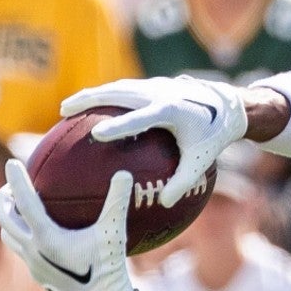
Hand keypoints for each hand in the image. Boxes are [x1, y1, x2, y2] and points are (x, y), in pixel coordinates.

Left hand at [0, 160, 135, 290]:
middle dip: (4, 198)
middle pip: (6, 219)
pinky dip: (21, 236)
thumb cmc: (108, 266)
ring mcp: (33, 265)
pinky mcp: (38, 276)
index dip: (17, 179)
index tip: (11, 162)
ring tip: (16, 207)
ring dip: (8, 219)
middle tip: (9, 185)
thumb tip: (124, 173)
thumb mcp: (114, 232)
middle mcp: (33, 250)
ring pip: (9, 237)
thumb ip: (117, 201)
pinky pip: (21, 251)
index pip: (25, 201)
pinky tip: (36, 234)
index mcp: (46, 237)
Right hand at [61, 76, 247, 206]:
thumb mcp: (201, 162)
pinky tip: (88, 109)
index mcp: (171, 110)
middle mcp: (159, 93)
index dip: (119, 126)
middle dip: (89, 100)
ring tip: (67, 108)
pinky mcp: (152, 85)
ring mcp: (154, 86)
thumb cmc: (212, 138)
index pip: (140, 118)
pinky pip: (122, 90)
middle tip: (64, 112)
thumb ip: (183, 182)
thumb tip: (165, 205)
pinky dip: (103, 96)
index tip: (98, 135)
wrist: (227, 105)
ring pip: (116, 88)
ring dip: (91, 95)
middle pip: (118, 92)